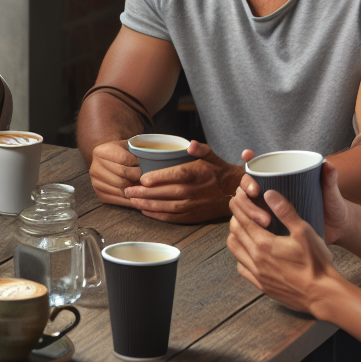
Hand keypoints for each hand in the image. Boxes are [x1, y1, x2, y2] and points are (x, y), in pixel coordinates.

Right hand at [89, 140, 142, 206]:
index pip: (124, 159)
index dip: (136, 163)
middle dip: (136, 178)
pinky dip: (129, 199)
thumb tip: (149, 166)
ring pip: (121, 190)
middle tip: (142, 177)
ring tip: (139, 184)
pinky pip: (117, 200)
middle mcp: (95, 168)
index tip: (140, 163)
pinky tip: (135, 194)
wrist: (105, 158)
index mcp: (101, 152)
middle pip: (122, 177)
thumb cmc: (119, 152)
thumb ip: (136, 152)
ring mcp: (95, 182)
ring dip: (134, 189)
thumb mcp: (126, 146)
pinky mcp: (99, 194)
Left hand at [123, 141, 241, 222]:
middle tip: (127, 190)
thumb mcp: (212, 156)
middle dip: (143, 193)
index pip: (171, 176)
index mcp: (194, 174)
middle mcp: (191, 191)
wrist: (233, 193)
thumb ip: (200, 149)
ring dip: (146, 205)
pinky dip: (156, 215)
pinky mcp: (191, 216)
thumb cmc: (218, 171)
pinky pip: (171, 217)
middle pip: (163, 193)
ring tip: (131, 201)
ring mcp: (191, 206)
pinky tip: (144, 211)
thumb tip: (191, 144)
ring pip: (164, 207)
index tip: (141, 179)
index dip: (155, 178)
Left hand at [227, 187, 340, 313]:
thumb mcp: (304, 232)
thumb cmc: (316, 263)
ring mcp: (257, 274)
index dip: (239, 206)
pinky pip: (242, 267)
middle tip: (242, 211)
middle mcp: (255, 259)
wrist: (323, 295)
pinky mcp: (261, 285)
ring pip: (235, 249)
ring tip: (244, 228)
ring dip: (236, 236)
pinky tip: (251, 252)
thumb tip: (268, 193)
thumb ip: (285, 211)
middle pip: (235, 232)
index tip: (238, 197)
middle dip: (237, 218)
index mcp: (263, 244)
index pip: (242, 219)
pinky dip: (241, 256)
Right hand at [236, 152, 349, 245]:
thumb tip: (327, 164)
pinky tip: (249, 231)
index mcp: (280, 180)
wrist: (336, 230)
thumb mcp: (330, 192)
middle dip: (246, 190)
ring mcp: (266, 209)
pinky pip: (249, 224)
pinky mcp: (267, 226)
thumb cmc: (332, 206)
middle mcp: (269, 192)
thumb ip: (330, 179)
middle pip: (245, 187)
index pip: (257, 166)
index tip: (248, 156)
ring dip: (246, 210)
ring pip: (243, 206)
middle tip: (256, 194)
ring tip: (264, 222)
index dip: (248, 159)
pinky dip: (245, 225)